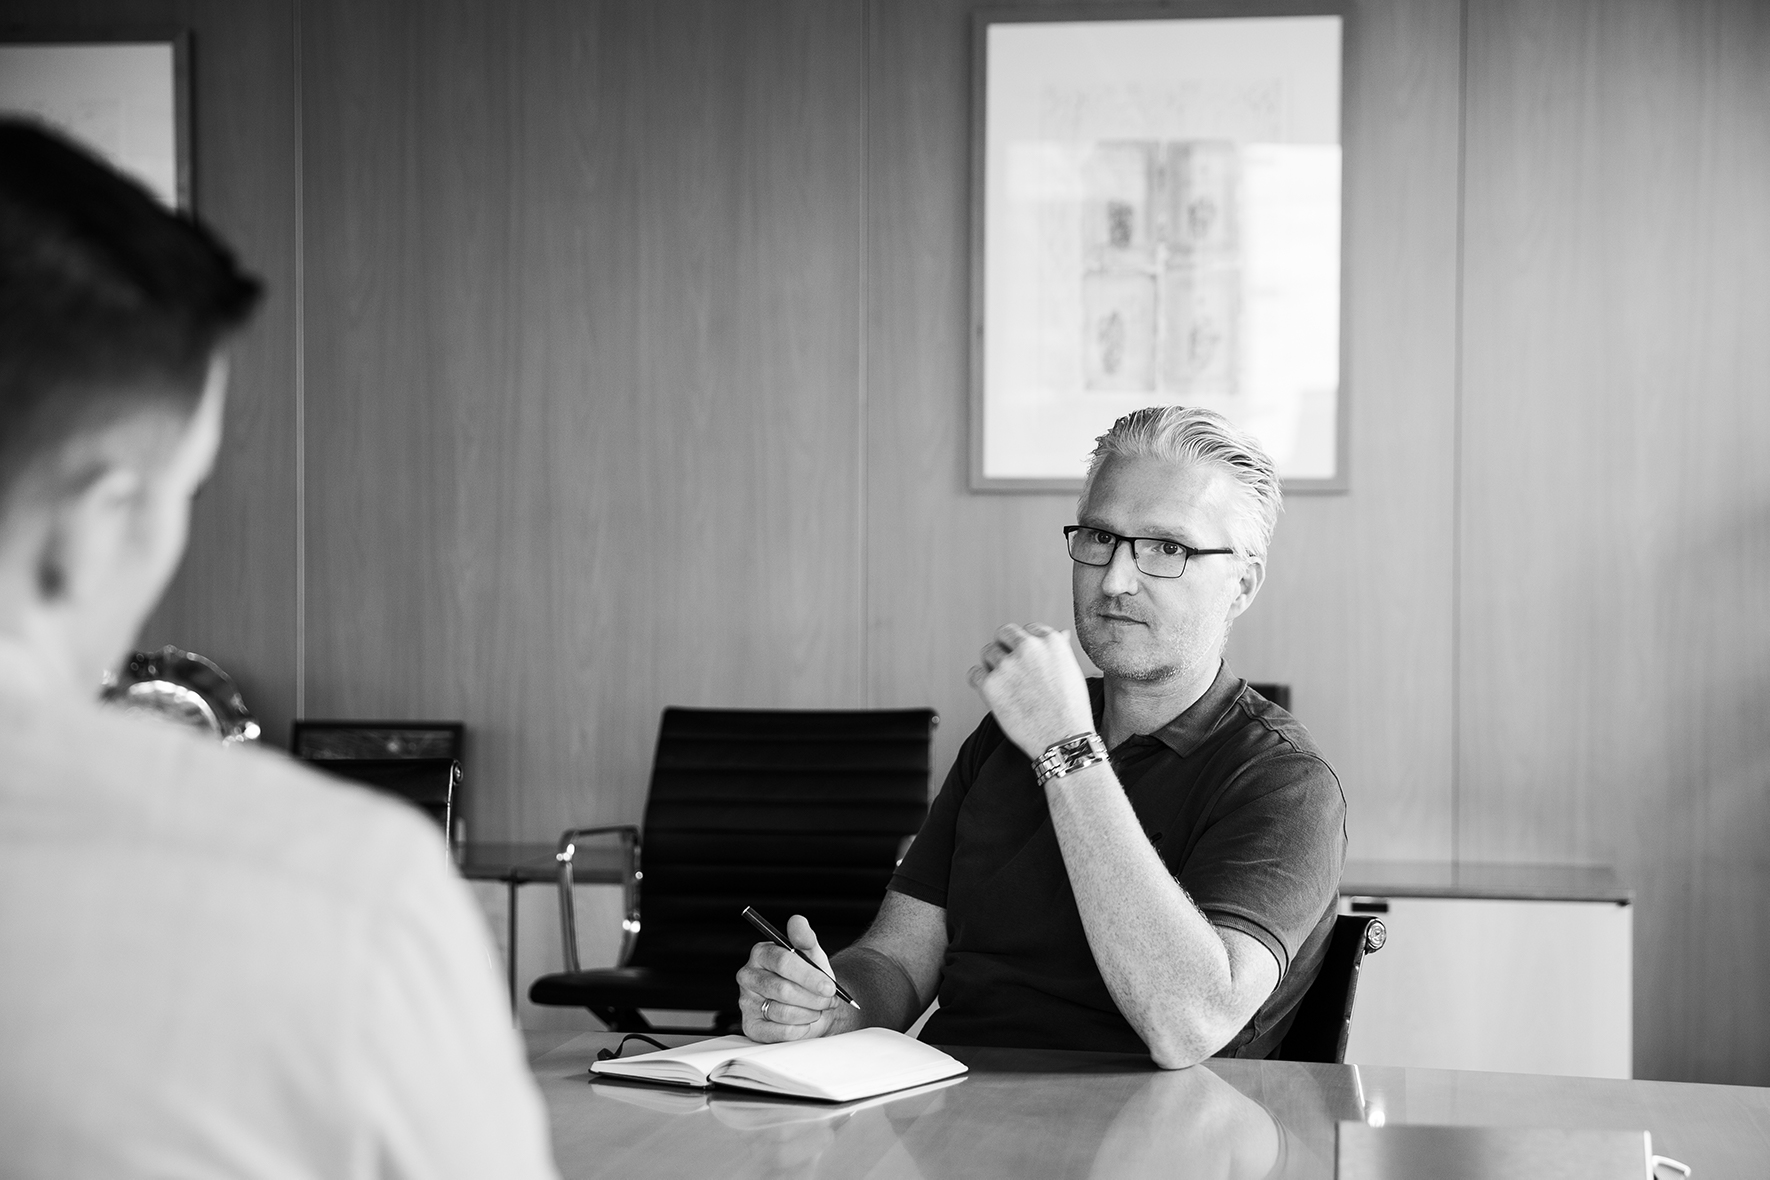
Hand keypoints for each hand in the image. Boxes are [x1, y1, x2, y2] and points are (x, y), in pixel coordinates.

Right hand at [735, 915, 840, 1041]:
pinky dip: (799, 1029)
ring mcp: (746, 1002)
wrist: (814, 1005)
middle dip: (812, 997)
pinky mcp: (751, 1026)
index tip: (829, 986)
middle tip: (828, 1000)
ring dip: (809, 1013)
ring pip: (782, 1012)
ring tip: (817, 1009)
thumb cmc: (810, 978)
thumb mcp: (812, 955)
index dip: (809, 976)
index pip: (783, 962)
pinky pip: (779, 1032)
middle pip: (783, 989)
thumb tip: (797, 921)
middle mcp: (748, 976)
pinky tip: (805, 1022)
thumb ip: (805, 937)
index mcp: (761, 954)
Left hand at [967, 623, 1094, 759]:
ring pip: (988, 652)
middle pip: (1004, 634)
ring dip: (993, 665)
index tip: (1027, 659)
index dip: (1025, 645)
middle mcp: (1028, 647)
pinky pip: (974, 673)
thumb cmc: (1070, 711)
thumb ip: (1060, 649)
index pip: (1028, 630)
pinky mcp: (990, 684)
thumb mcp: (1072, 672)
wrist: (1063, 740)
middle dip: (1005, 647)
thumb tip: (1060, 633)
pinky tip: (992, 691)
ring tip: (1006, 685)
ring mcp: (1007, 665)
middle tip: (1010, 667)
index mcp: (1051, 641)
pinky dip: (980, 681)